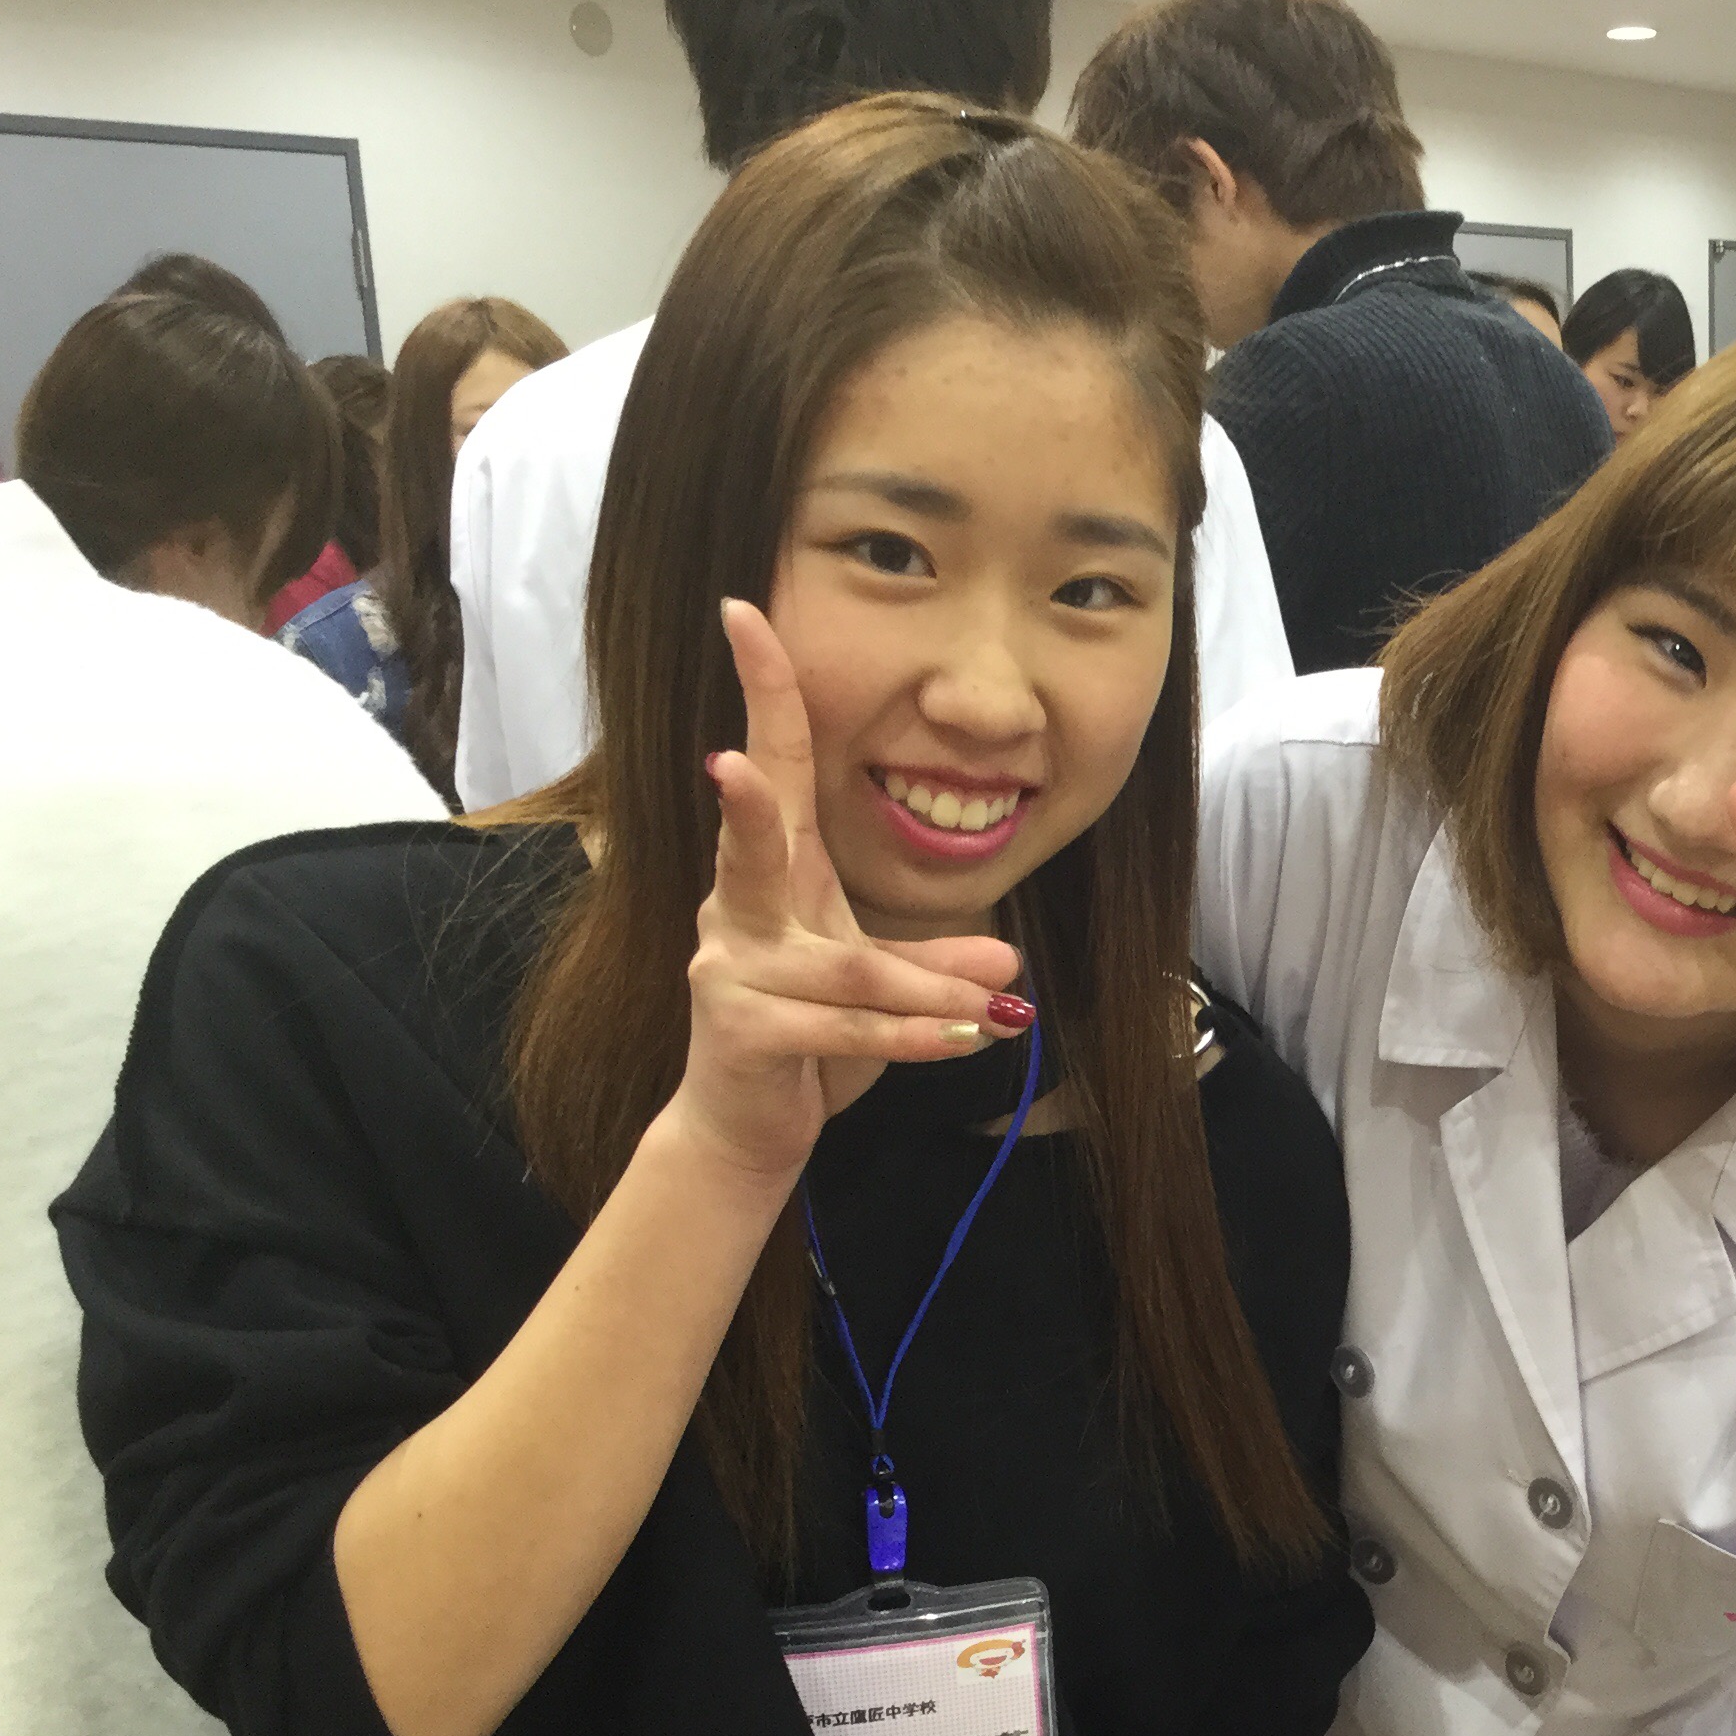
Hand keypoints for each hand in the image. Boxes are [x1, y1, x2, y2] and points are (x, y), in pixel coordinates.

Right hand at [669, 599, 1021, 1185]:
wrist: (750, 1126)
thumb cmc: (813, 1035)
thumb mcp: (884, 983)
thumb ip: (939, 961)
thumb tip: (1007, 963)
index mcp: (777, 872)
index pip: (774, 763)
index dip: (761, 689)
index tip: (743, 610)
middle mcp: (738, 907)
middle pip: (750, 839)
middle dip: (743, 802)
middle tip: (727, 763)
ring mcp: (730, 968)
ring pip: (848, 966)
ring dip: (928, 987)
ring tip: (988, 1008)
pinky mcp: (740, 1029)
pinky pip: (844, 1024)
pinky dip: (913, 1034)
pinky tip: (963, 1037)